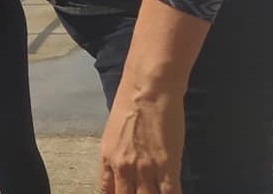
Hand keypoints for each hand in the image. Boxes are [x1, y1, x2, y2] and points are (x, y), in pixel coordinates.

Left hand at [99, 79, 183, 193]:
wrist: (148, 88)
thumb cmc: (130, 103)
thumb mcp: (113, 132)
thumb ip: (116, 156)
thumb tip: (123, 173)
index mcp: (107, 158)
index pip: (106, 193)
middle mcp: (123, 168)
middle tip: (144, 192)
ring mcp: (145, 169)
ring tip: (158, 192)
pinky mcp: (167, 166)